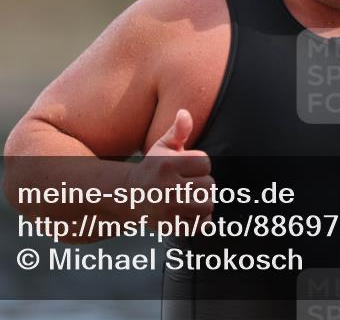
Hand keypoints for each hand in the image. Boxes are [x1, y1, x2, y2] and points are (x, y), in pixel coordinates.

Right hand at [126, 109, 214, 223]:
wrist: (130, 197)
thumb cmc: (153, 169)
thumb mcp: (162, 147)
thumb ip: (178, 130)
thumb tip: (185, 112)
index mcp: (167, 164)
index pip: (205, 163)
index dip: (200, 165)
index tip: (188, 168)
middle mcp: (166, 187)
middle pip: (209, 185)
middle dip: (202, 184)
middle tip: (187, 184)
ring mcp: (168, 209)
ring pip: (208, 204)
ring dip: (203, 202)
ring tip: (190, 197)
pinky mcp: (171, 226)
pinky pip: (202, 225)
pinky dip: (201, 220)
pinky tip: (189, 212)